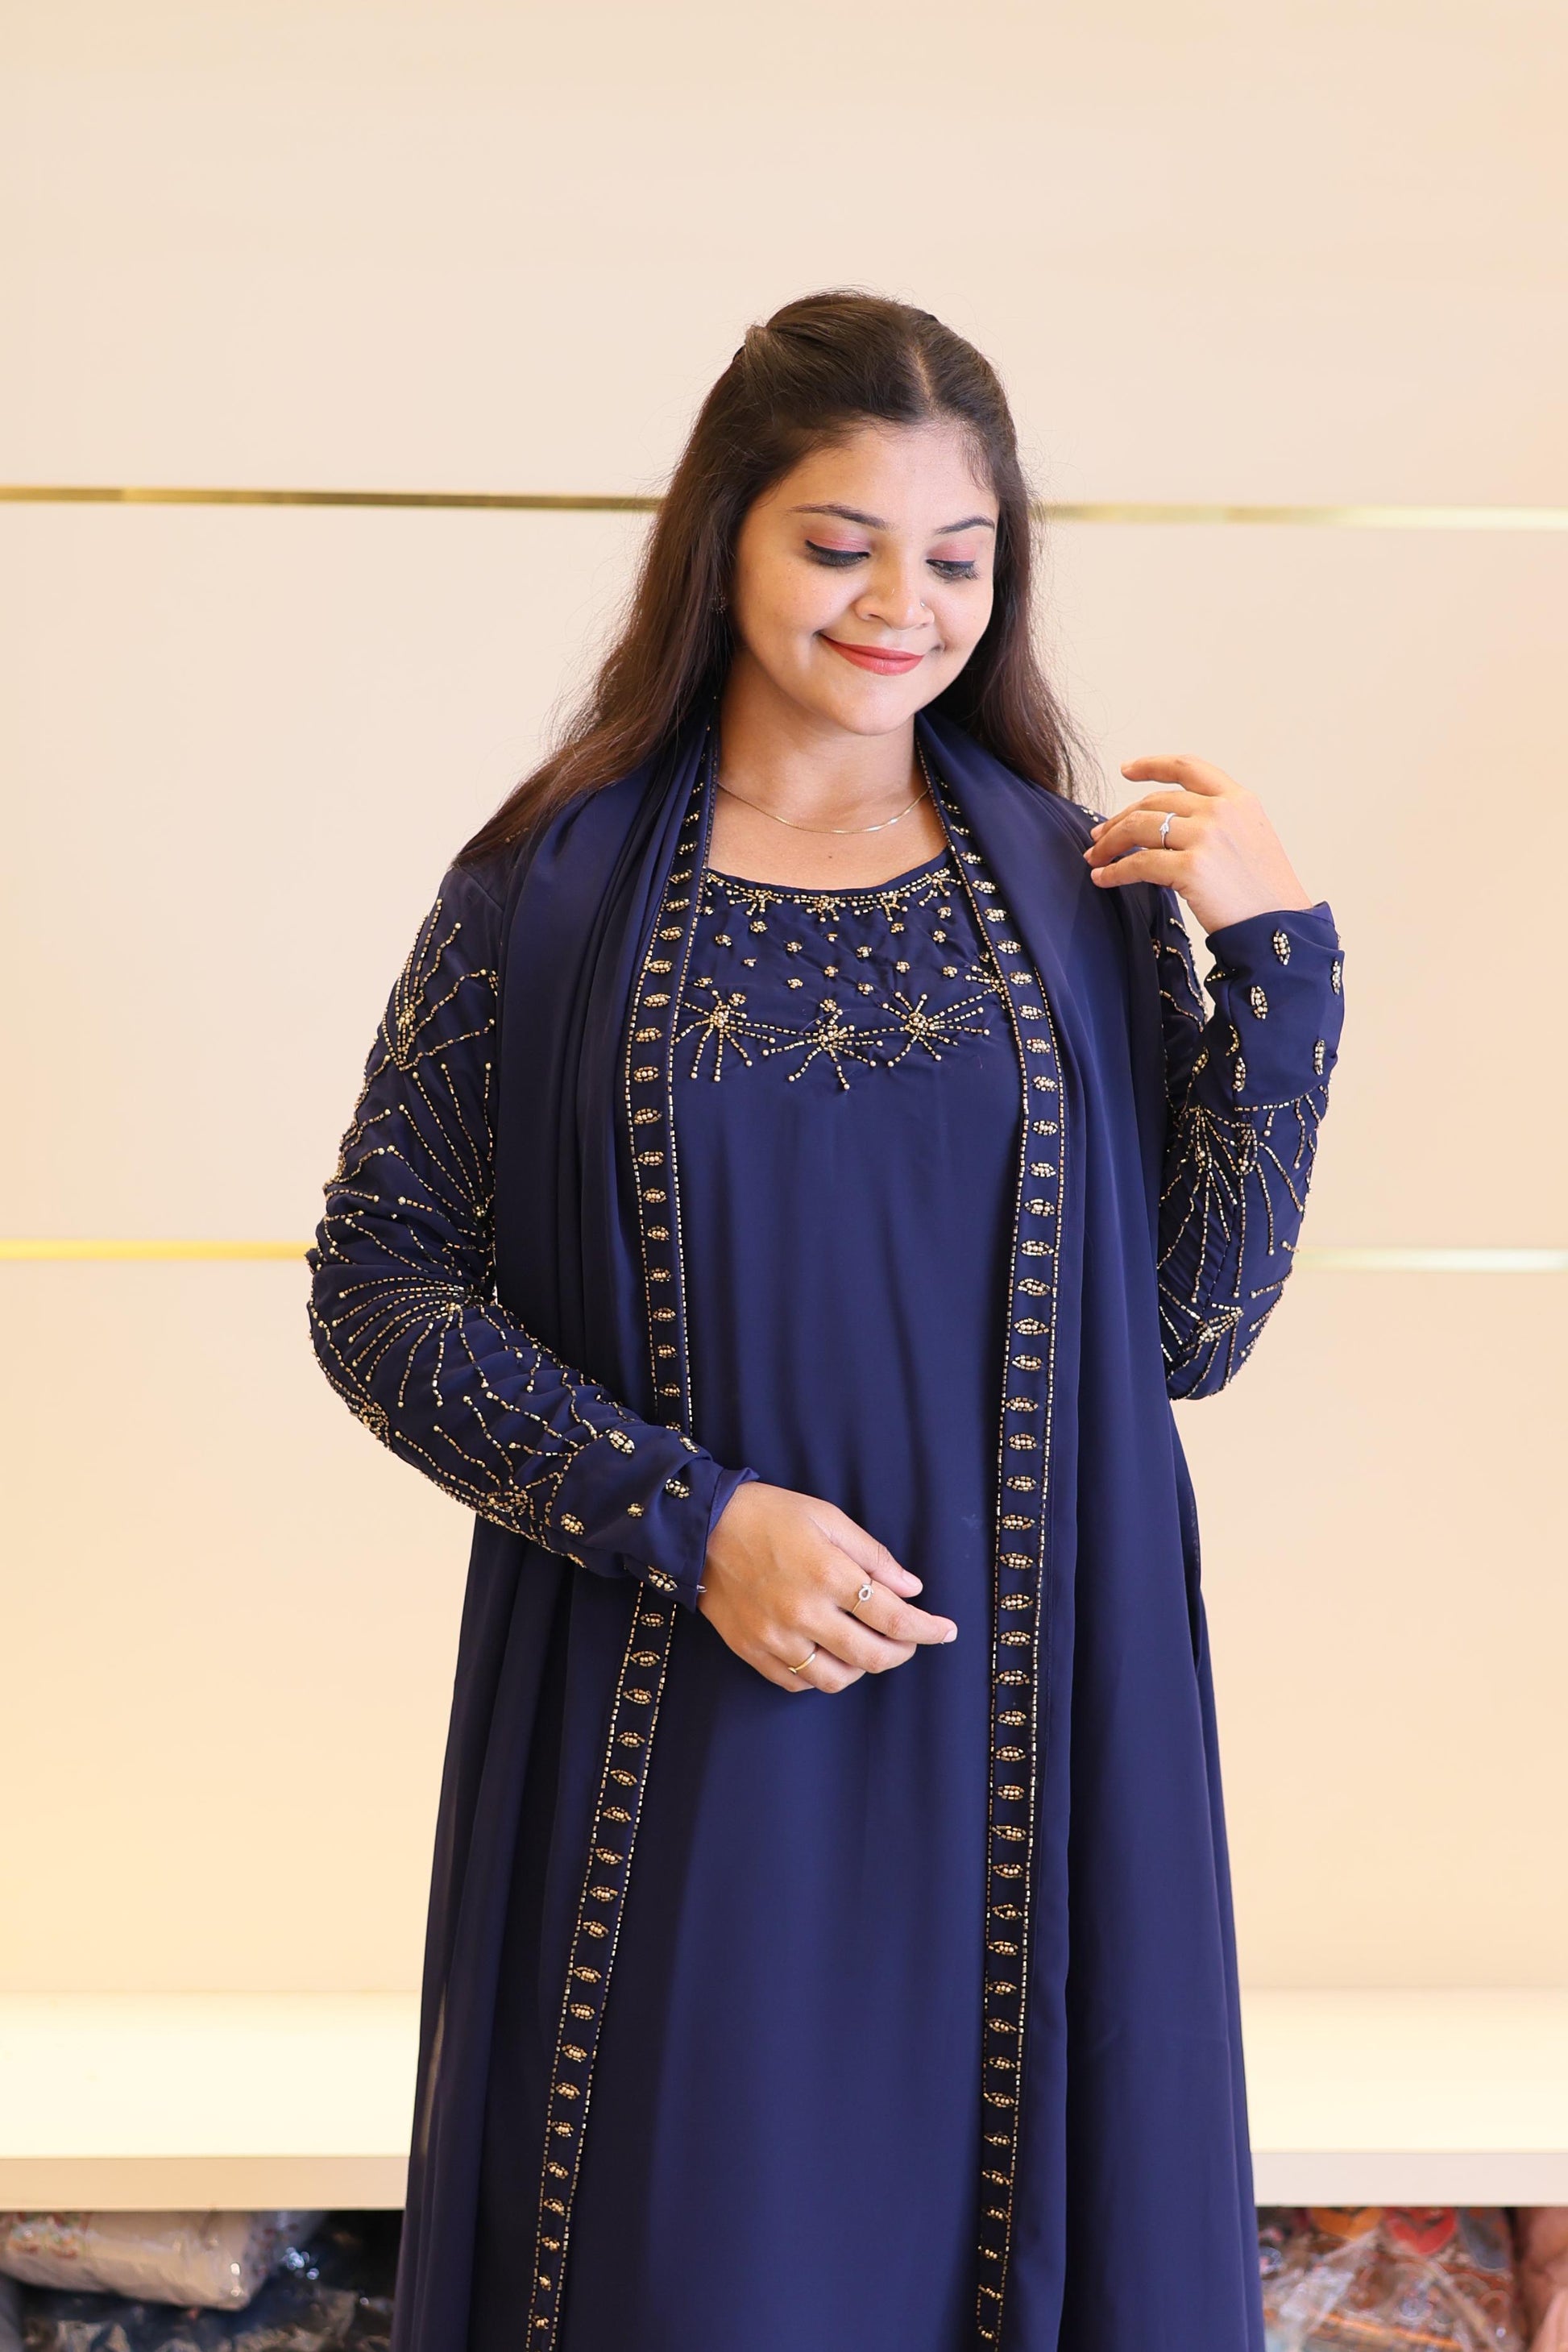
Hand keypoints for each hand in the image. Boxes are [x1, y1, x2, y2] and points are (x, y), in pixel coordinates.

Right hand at [699, 1481, 957, 1692]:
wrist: (700, 1528)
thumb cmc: (769, 1515)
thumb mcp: (828, 1517)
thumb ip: (873, 1556)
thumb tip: (912, 1589)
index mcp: (827, 1574)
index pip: (894, 1617)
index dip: (928, 1629)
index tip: (946, 1630)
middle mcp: (803, 1613)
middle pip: (872, 1656)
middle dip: (903, 1652)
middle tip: (911, 1640)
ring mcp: (776, 1638)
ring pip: (836, 1679)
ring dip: (863, 1668)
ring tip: (867, 1646)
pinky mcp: (752, 1652)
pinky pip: (798, 1683)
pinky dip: (822, 1674)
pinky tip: (829, 1653)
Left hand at [1083, 753, 1313, 935]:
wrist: (1280, 928)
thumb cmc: (1263, 893)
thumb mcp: (1250, 839)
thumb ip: (1216, 822)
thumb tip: (1163, 823)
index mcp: (1238, 799)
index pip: (1187, 768)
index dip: (1151, 765)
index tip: (1125, 769)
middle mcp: (1221, 811)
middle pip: (1153, 802)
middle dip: (1119, 819)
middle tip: (1099, 836)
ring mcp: (1206, 837)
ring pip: (1139, 827)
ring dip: (1110, 843)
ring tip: (1095, 858)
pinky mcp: (1191, 868)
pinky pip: (1138, 864)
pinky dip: (1114, 871)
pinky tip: (1103, 878)